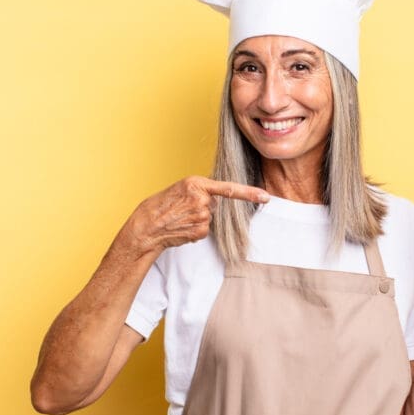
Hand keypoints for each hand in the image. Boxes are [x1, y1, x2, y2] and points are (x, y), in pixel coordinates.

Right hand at [127, 176, 269, 254]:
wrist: (147, 225)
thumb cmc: (162, 205)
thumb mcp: (181, 189)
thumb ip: (200, 191)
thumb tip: (216, 203)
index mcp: (197, 183)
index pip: (229, 188)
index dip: (250, 193)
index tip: (266, 197)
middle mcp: (201, 198)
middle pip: (216, 205)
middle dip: (204, 208)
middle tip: (184, 209)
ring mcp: (202, 216)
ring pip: (210, 218)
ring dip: (198, 220)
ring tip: (180, 218)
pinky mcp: (200, 231)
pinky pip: (205, 230)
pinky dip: (195, 230)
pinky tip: (182, 227)